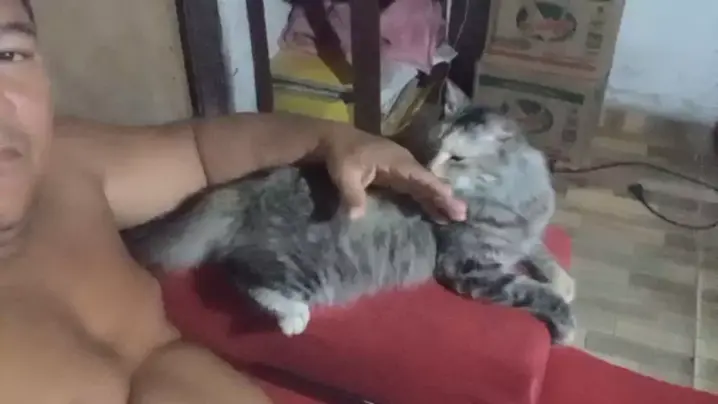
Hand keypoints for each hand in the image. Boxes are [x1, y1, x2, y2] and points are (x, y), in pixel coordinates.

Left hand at [323, 130, 466, 221]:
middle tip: (462, 215)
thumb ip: (352, 195)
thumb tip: (355, 217)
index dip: (435, 189)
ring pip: (425, 186)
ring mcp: (403, 169)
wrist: (335, 140)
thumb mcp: (344, 174)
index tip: (451, 199)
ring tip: (457, 217)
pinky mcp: (398, 175)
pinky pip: (417, 188)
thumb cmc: (341, 155)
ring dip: (440, 200)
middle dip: (445, 198)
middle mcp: (405, 164)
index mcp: (396, 161)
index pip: (420, 177)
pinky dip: (428, 199)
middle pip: (428, 182)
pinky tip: (437, 213)